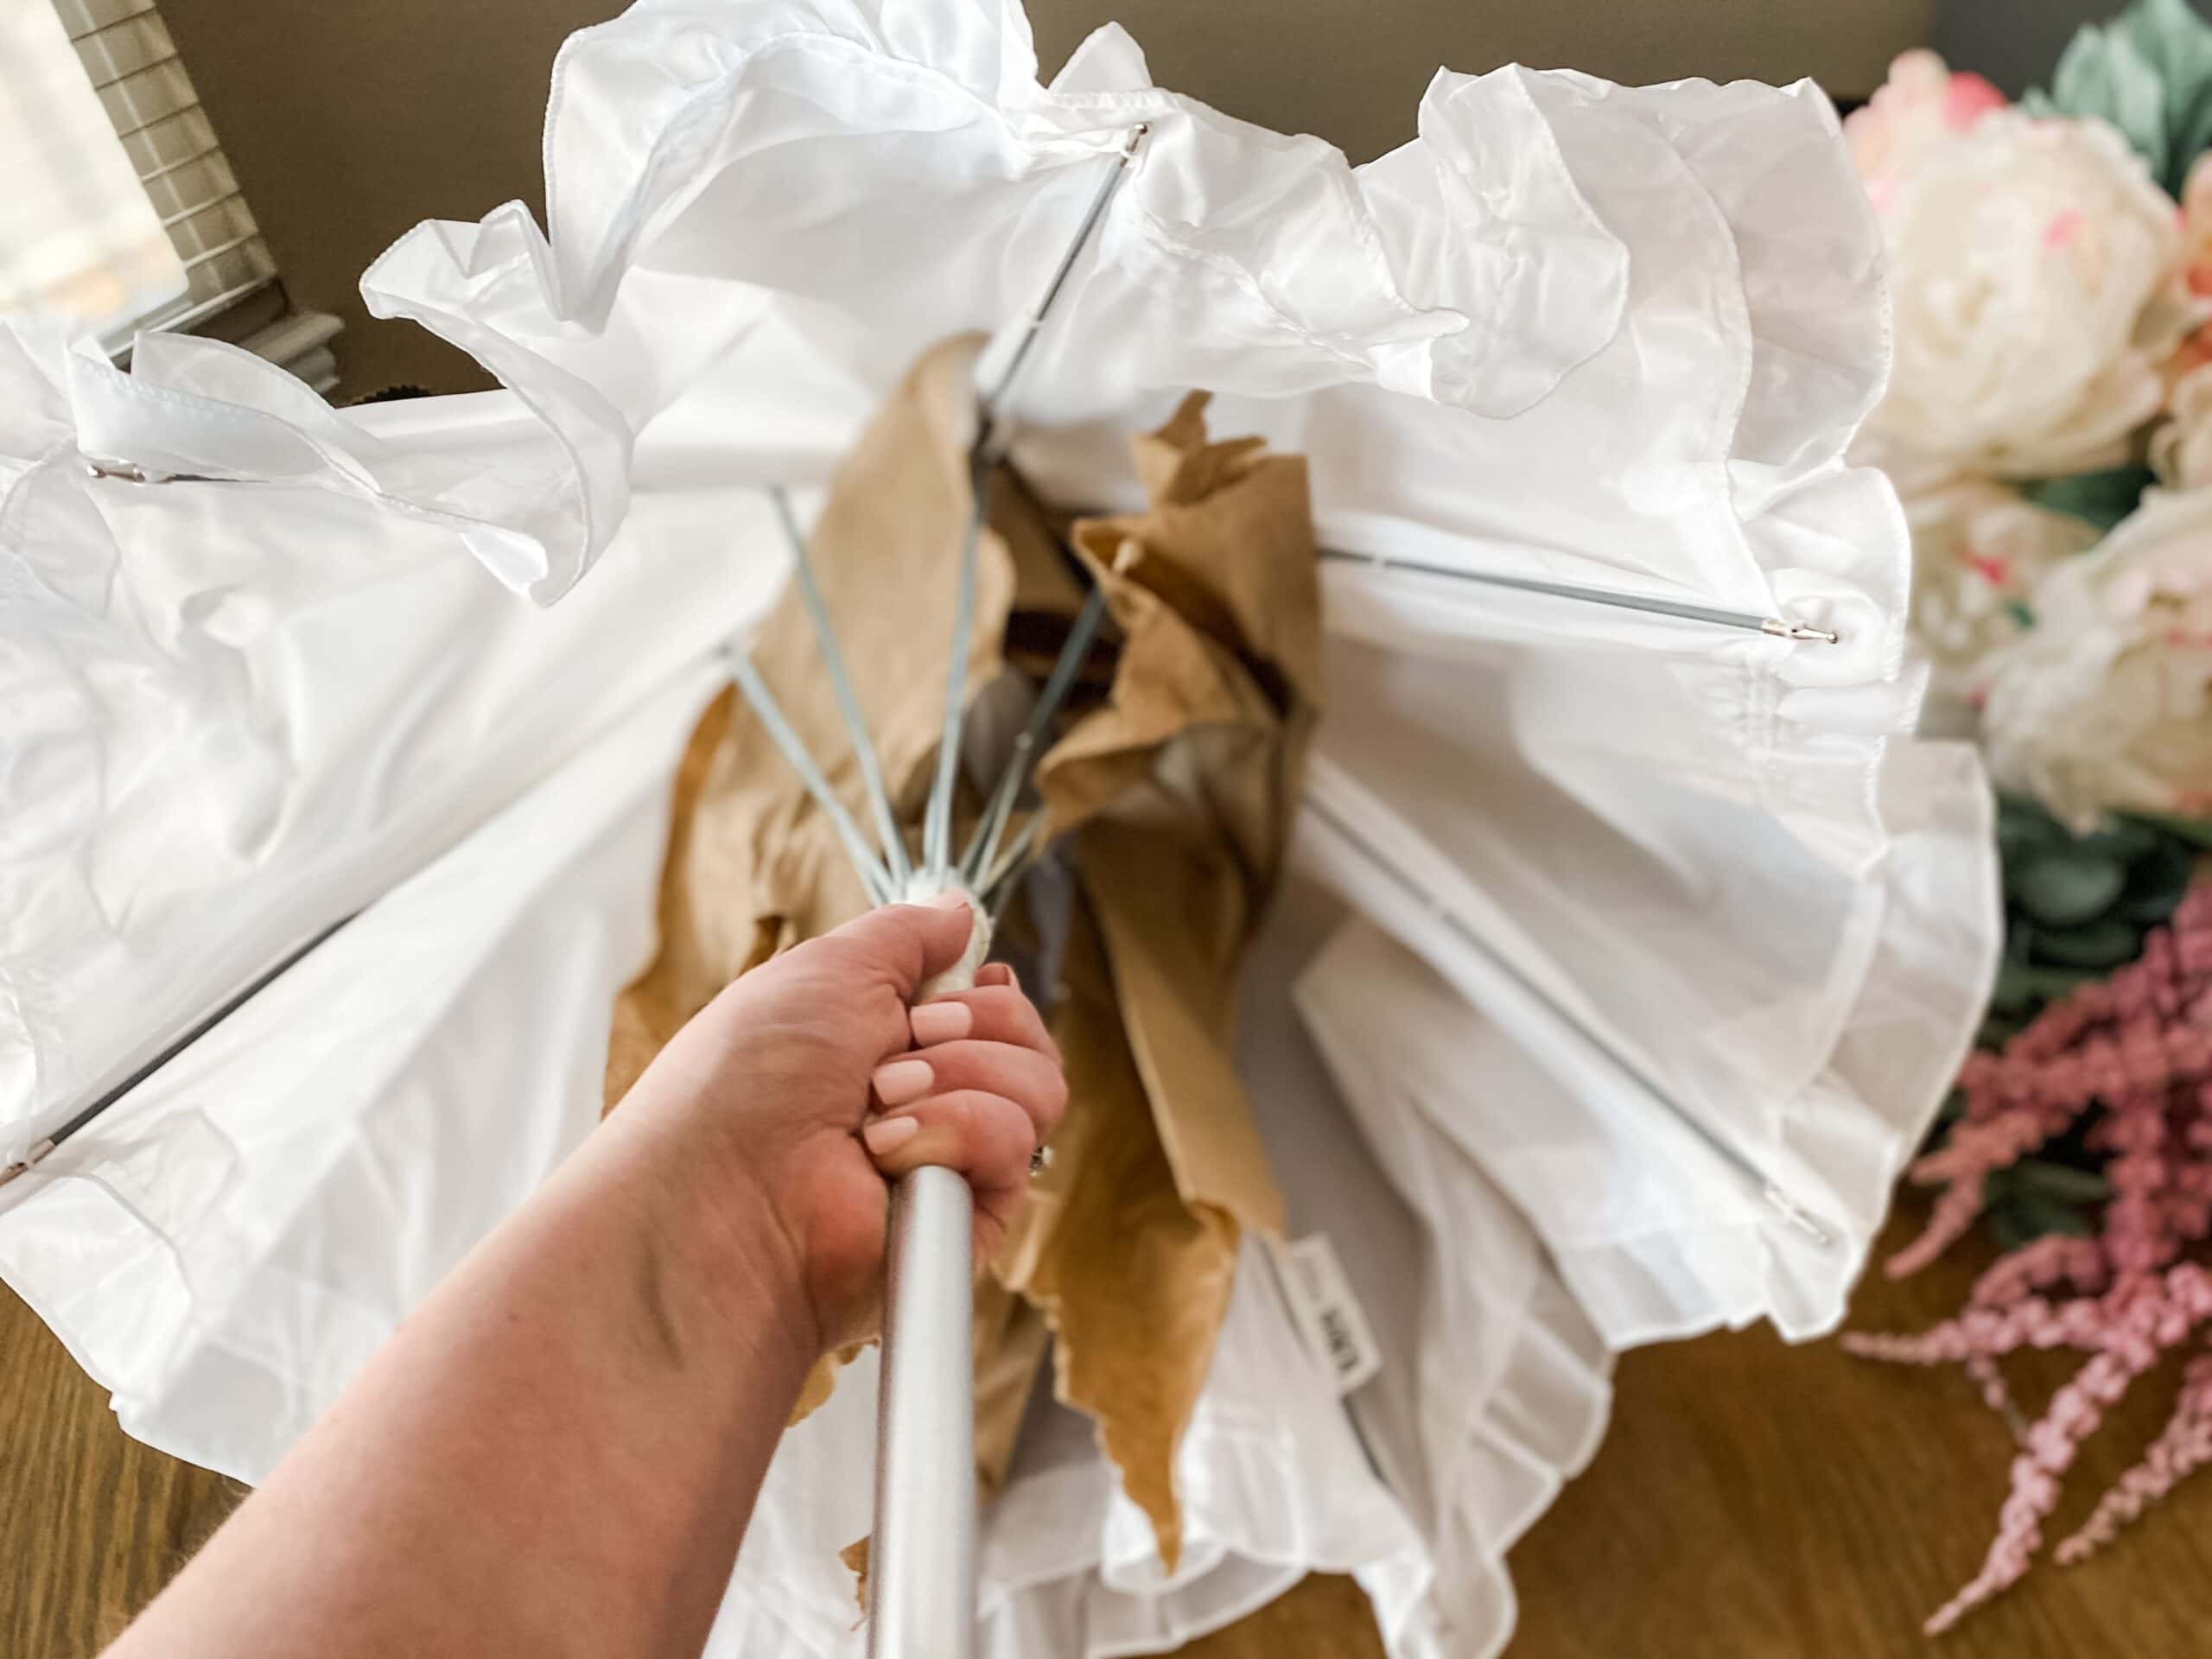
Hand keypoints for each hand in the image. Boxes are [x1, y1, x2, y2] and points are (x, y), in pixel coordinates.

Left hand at [618, 894, 1065, 1351]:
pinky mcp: (968, 1219)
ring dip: (956, 1074)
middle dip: (972, 1022)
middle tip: (905, 1040)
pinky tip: (888, 1151)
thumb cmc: (753, 1072)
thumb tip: (959, 909)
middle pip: (1030, 1043)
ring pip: (1038, 1089)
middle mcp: (931, 1103)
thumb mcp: (831, 967)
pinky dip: (956, 1130)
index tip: (970, 977)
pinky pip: (1015, 1144)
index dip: (992, 992)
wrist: (726, 1183)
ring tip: (879, 1104)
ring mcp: (952, 1162)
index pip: (997, 1011)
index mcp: (895, 1045)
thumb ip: (906, 935)